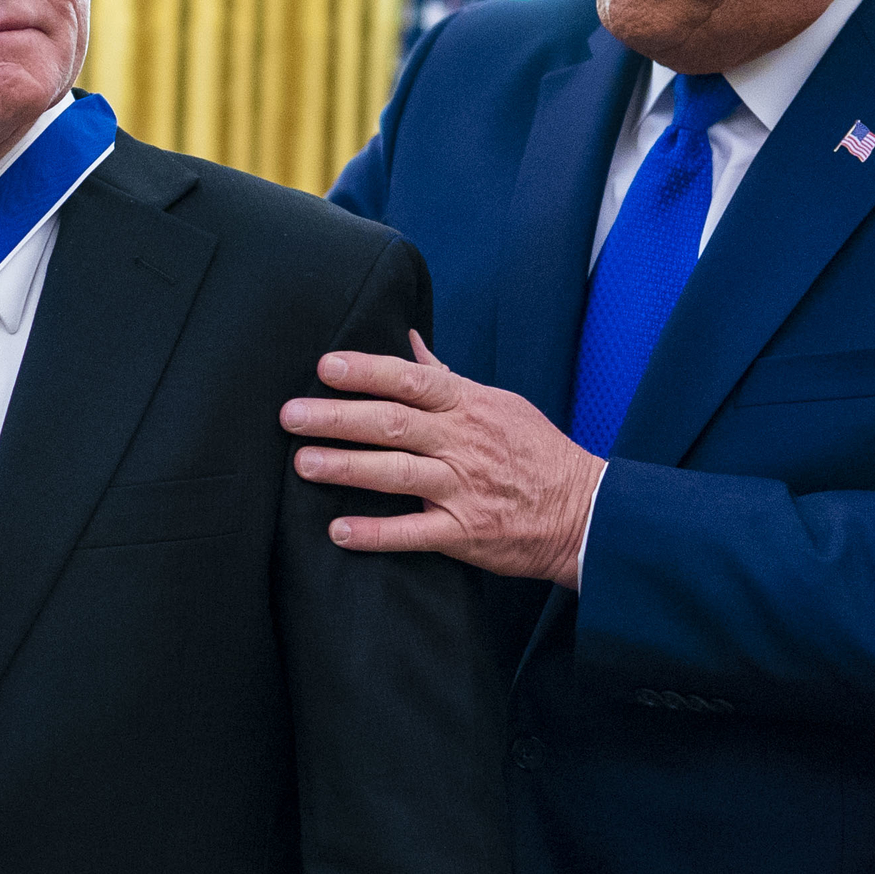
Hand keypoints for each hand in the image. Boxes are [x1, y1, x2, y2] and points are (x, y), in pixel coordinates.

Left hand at [283, 334, 601, 585]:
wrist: (584, 512)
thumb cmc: (536, 453)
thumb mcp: (498, 403)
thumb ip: (447, 377)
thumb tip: (410, 339)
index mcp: (468, 406)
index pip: (411, 380)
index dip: (367, 371)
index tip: (325, 366)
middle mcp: (462, 442)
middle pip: (392, 422)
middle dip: (337, 417)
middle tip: (290, 415)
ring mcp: (463, 487)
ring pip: (396, 472)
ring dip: (346, 467)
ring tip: (303, 463)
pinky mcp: (465, 532)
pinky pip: (413, 533)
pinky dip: (376, 534)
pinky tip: (339, 532)